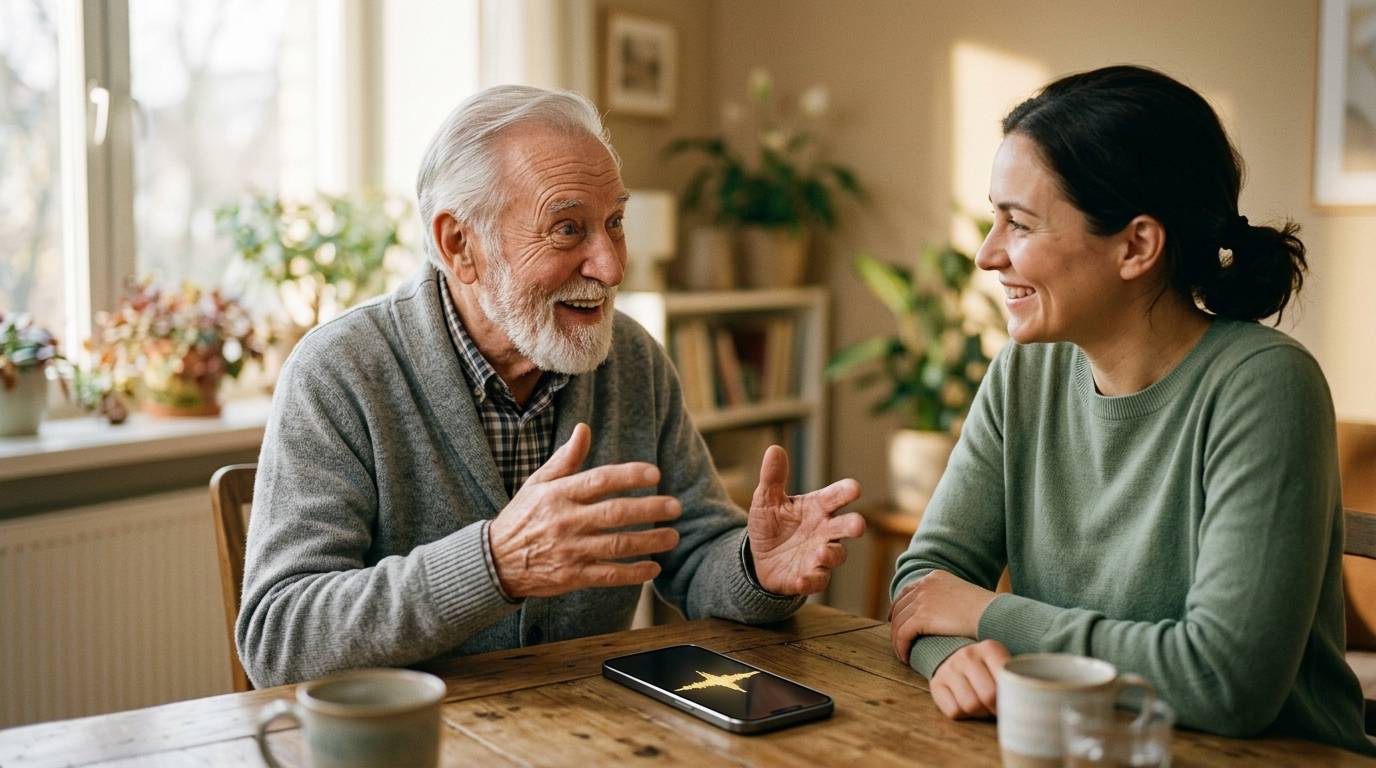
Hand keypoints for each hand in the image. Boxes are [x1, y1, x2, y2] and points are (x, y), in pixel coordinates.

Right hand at [488, 423, 682, 597]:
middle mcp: (565, 521)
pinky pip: (608, 575)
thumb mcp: (537, 483)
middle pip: (614, 513)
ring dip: (649, 541)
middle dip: (649, 509)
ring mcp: (569, 550)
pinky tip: (654, 568)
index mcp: (558, 495)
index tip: (655, 474)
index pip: (599, 480)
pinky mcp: (571, 576)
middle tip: (675, 506)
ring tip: (673, 536)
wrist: (494, 562)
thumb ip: (565, 459)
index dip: (629, 475)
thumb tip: (584, 428)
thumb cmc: (522, 517)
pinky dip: (633, 573)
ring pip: (617, 545)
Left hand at [747, 445, 863, 594]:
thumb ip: (773, 477)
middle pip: (847, 526)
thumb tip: (774, 449)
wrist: (759, 558)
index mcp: (818, 507)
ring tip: (820, 551)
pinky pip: (817, 580)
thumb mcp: (766, 499)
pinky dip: (810, 581)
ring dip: (831, 554)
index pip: (837, 496)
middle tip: (857, 525)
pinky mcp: (810, 576)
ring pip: (836, 555)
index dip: (847, 491)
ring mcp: (820, 555)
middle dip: (854, 525)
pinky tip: (800, 580)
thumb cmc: (771, 524)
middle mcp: (825, 530)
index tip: (854, 489)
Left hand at [889, 570, 997, 662]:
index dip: (898, 607)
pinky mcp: (921, 616)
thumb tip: (939, 616)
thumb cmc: (986, 612)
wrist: (992, 615)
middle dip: (896, 626)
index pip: (907, 591)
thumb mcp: (963, 597)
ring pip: (899, 623)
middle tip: (897, 642)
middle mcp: (925, 585)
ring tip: (902, 655)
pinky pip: (903, 634)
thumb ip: (947, 601)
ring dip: (897, 641)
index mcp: (934, 577)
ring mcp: (922, 599)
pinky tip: (905, 657)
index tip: (894, 620)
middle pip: (900, 607)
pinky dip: (901, 647)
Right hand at [928, 640, 1009, 718]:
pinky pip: (953, 711)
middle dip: (996, 708)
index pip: (1006, 680)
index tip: (1014, 701)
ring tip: (983, 706)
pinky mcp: (936, 683)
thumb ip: (1015, 678)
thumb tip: (1032, 702)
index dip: (1012, 697)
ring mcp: (949, 668)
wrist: (957, 659)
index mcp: (989, 648)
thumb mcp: (1004, 665)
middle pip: (988, 695)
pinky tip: (966, 705)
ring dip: (980, 712)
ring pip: (970, 705)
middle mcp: (967, 655)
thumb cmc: (989, 669)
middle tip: (998, 707)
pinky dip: (963, 714)